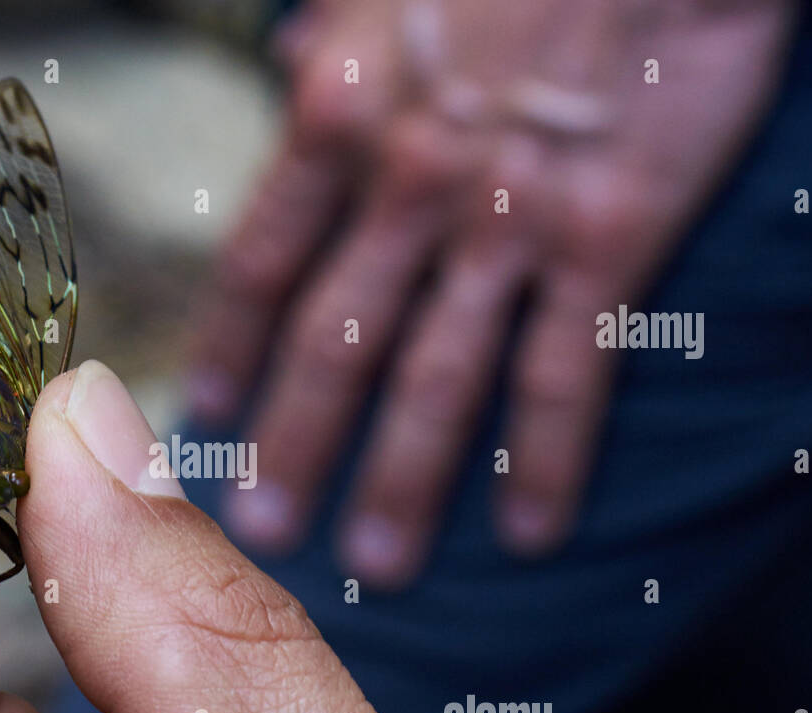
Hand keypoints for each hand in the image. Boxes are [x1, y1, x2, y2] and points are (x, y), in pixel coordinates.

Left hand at [190, 0, 795, 587]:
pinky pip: (567, 374)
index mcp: (339, 119)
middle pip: (331, 346)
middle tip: (265, 529)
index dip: (229, 348)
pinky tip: (530, 532)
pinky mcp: (606, 241)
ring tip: (375, 562)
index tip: (205, 415)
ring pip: (435, 381)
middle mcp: (406, 189)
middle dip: (294, 445)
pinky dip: (547, 461)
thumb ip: (338, 42)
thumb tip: (292, 64)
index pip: (259, 263)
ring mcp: (505, 226)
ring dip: (400, 480)